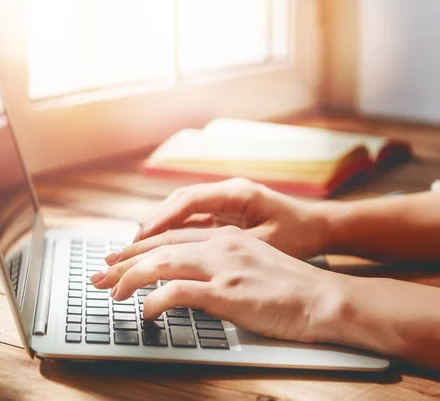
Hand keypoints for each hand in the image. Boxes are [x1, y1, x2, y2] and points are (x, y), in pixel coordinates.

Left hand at [92, 226, 338, 341]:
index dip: (138, 248)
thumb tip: (191, 274)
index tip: (116, 259)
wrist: (323, 299)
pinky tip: (146, 312)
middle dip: (123, 261)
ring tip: (112, 293)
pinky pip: (178, 292)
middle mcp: (219, 245)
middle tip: (98, 275)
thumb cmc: (289, 287)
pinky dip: (156, 301)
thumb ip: (221, 262)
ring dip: (130, 279)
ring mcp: (222, 267)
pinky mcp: (227, 292)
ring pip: (161, 264)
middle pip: (158, 247)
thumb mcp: (252, 263)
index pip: (169, 238)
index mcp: (224, 237)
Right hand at [135, 178, 329, 259]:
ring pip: (182, 208)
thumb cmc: (298, 234)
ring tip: (137, 247)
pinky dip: (173, 230)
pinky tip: (159, 247)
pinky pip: (191, 218)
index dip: (163, 218)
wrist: (319, 226)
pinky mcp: (224, 212)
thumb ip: (233, 245)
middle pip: (179, 201)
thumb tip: (195, 256)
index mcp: (237, 193)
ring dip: (160, 226)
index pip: (190, 200)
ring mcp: (224, 200)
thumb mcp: (268, 243)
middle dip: (153, 223)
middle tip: (129, 246)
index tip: (142, 236)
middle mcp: (226, 191)